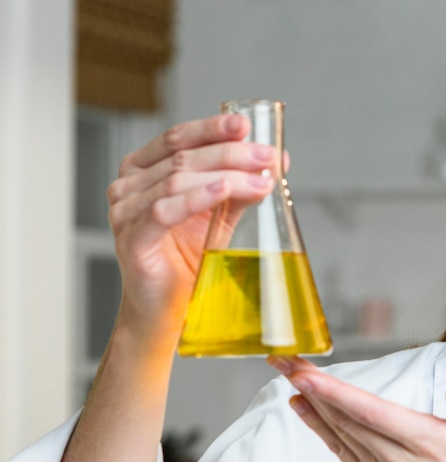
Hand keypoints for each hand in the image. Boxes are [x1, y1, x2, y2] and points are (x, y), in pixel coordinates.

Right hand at [107, 114, 276, 349]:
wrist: (168, 310)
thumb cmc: (187, 261)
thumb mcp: (218, 216)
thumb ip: (240, 186)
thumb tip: (277, 160)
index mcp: (143, 172)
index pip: (177, 138)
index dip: (212, 128)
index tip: (245, 124)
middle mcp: (128, 186)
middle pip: (181, 157)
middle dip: (230, 153)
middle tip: (267, 158)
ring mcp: (124, 212)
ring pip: (177, 179)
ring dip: (225, 175)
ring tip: (260, 178)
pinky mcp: (132, 240)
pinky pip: (165, 212)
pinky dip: (197, 197)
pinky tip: (223, 189)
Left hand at [267, 356, 445, 461]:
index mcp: (426, 444)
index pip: (370, 412)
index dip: (333, 392)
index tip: (304, 374)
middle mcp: (396, 461)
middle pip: (344, 417)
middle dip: (310, 385)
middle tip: (283, 360)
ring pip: (338, 433)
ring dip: (310, 402)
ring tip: (287, 375)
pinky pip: (341, 452)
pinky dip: (319, 429)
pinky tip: (304, 409)